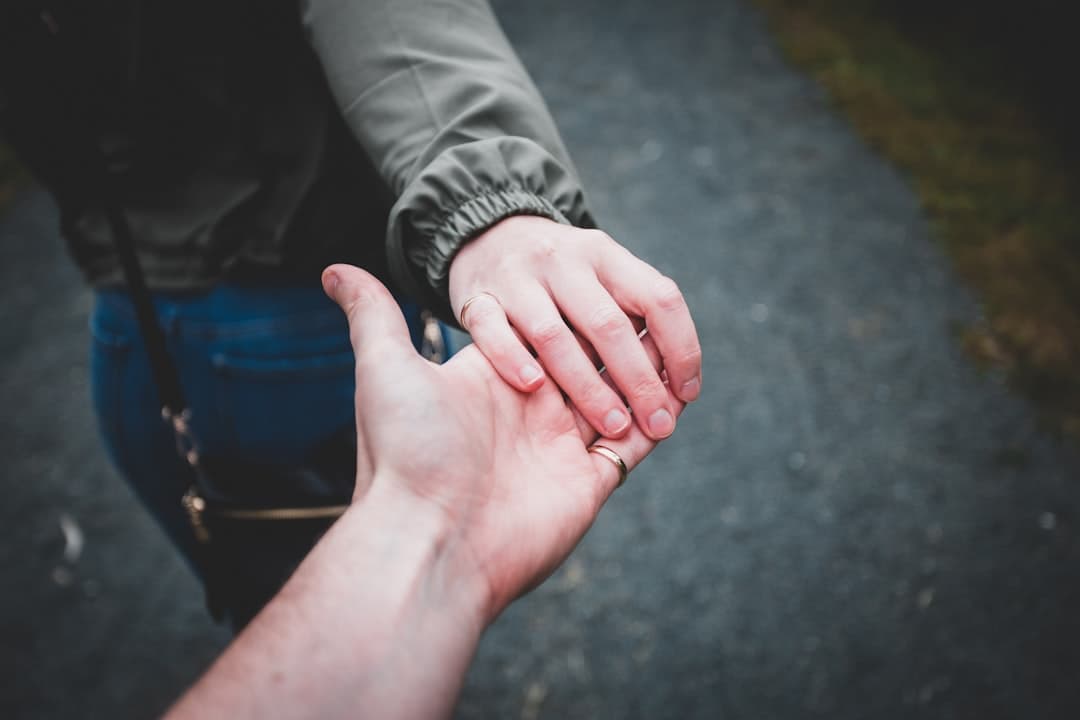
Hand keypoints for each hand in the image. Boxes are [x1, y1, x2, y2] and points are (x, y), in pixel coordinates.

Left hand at [322, 263, 686, 619]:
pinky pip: (635, 445)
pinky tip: (682, 393)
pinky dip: (661, 420)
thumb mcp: (384, 369)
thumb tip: (333, 268)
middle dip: (622, 341)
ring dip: (648, 375)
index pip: (546, 332)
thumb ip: (372, 316)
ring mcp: (560, 448)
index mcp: (494, 379)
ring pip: (620, 399)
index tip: (605, 281)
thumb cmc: (405, 452)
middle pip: (589, 363)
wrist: (427, 539)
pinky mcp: (588, 483)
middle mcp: (530, 411)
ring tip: (678, 347)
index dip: (577, 310)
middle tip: (653, 309)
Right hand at [448, 216, 701, 441]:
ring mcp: (517, 278)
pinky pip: (492, 331)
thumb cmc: (561, 276)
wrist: (487, 234)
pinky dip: (512, 359)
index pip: (658, 298)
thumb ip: (635, 314)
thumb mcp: (602, 275)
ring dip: (587, 386)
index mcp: (606, 256)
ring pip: (553, 335)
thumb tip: (679, 384)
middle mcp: (564, 261)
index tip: (687, 393)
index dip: (681, 348)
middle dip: (639, 381)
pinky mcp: (476, 297)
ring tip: (613, 426)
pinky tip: (534, 387)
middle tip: (658, 425)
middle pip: (609, 324)